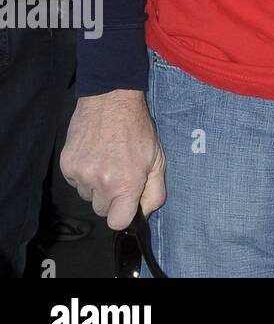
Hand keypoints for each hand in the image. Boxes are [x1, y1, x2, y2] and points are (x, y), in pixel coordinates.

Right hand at [61, 90, 166, 229]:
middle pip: (102, 210)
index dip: (123, 214)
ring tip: (107, 161)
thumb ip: (155, 192)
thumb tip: (144, 214)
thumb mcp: (158, 160)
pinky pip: (75, 182)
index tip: (127, 203)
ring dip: (96, 186)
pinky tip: (94, 155)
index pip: (117, 222)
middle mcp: (101, 182)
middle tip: (119, 174)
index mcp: (126, 183)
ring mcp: (81, 174)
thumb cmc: (138, 130)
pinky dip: (83, 175)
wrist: (110, 101)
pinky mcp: (66, 166)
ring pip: (87, 196)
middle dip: (111, 198)